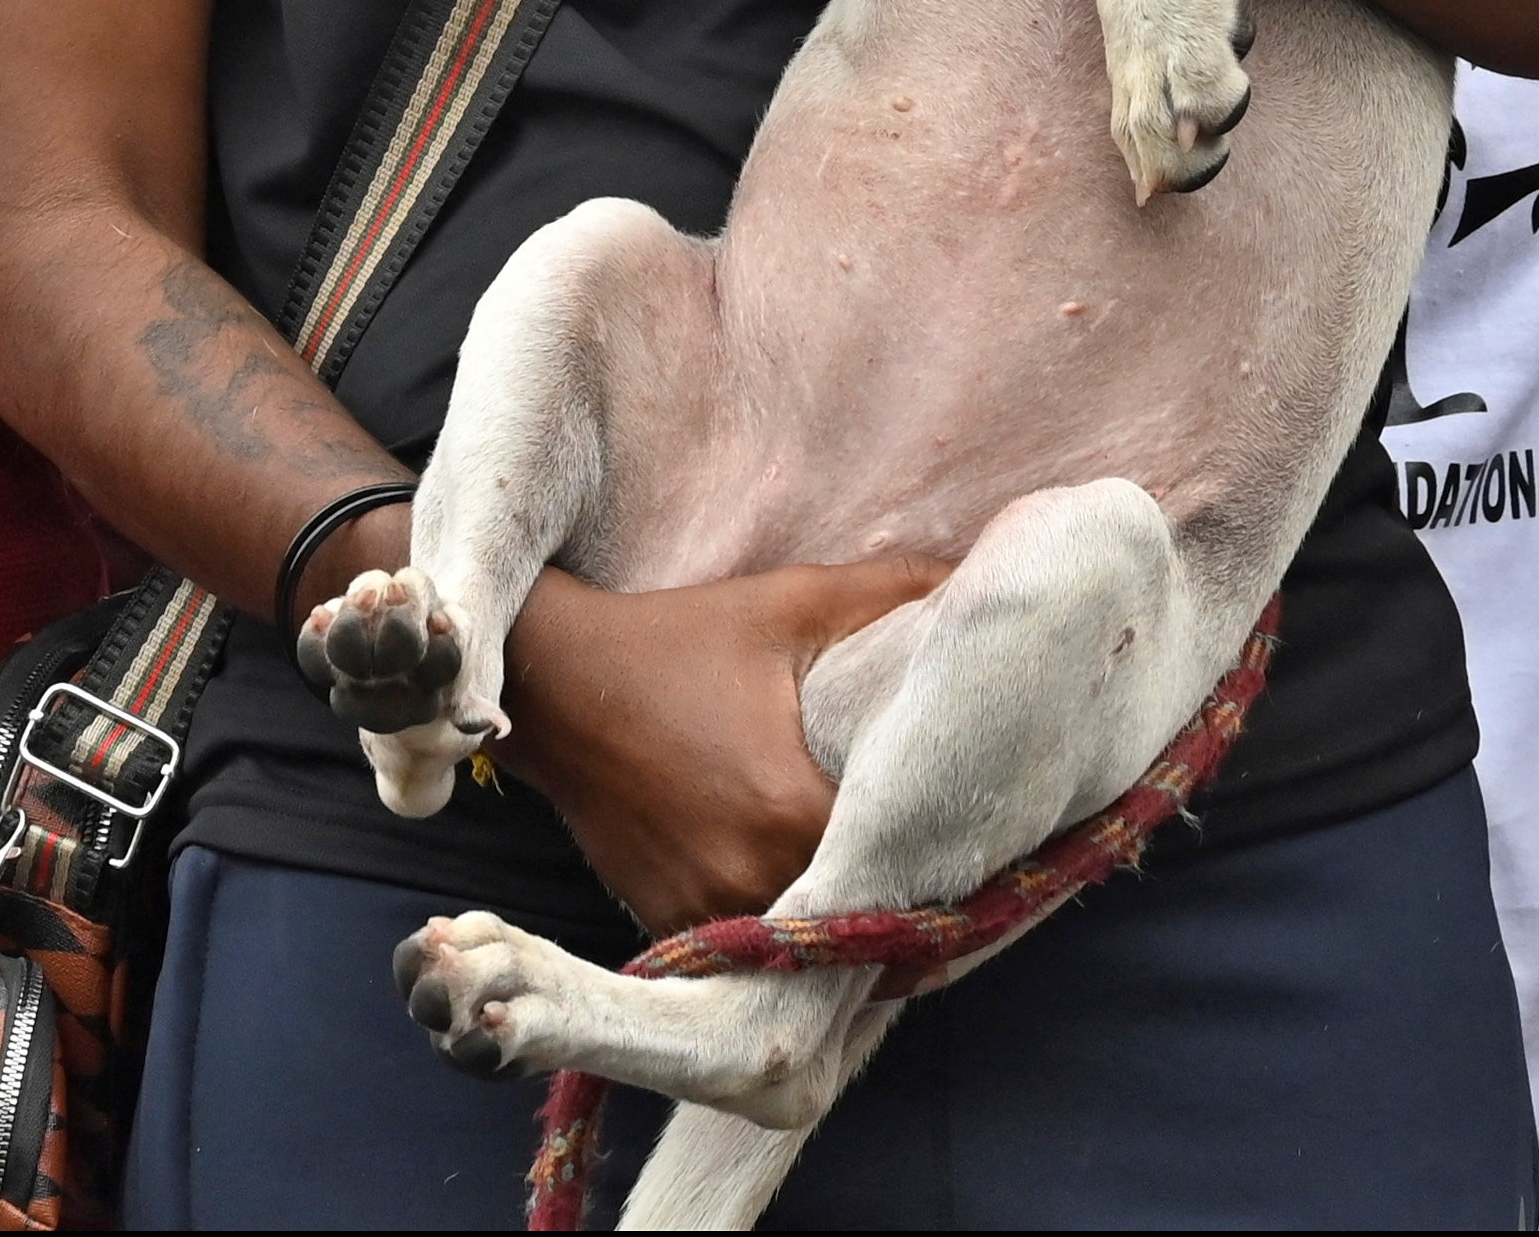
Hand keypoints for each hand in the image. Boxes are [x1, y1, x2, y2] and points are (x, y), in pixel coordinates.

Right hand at [494, 555, 947, 939]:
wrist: (555, 683)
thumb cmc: (675, 640)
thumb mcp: (787, 603)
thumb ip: (890, 593)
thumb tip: (976, 581)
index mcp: (791, 808)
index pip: (903, 859)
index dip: (949, 853)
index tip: (983, 840)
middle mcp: (751, 877)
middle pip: (860, 919)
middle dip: (905, 902)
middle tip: (949, 873)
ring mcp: (706, 912)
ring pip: (805, 952)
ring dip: (843, 930)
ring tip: (889, 897)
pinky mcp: (670, 925)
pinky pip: (750, 958)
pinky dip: (783, 944)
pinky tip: (812, 909)